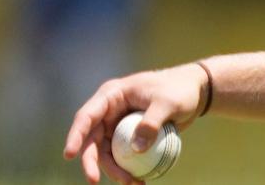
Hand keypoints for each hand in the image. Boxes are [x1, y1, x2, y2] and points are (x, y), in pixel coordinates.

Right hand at [63, 63, 209, 183]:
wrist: (195, 93)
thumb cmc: (180, 90)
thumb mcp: (168, 103)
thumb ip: (152, 123)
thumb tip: (137, 149)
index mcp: (112, 95)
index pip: (87, 116)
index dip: (76, 135)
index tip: (70, 154)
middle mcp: (110, 111)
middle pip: (92, 139)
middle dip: (91, 162)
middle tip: (94, 181)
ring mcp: (118, 124)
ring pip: (106, 152)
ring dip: (114, 170)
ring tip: (133, 184)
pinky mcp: (128, 136)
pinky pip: (122, 156)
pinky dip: (127, 169)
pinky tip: (138, 181)